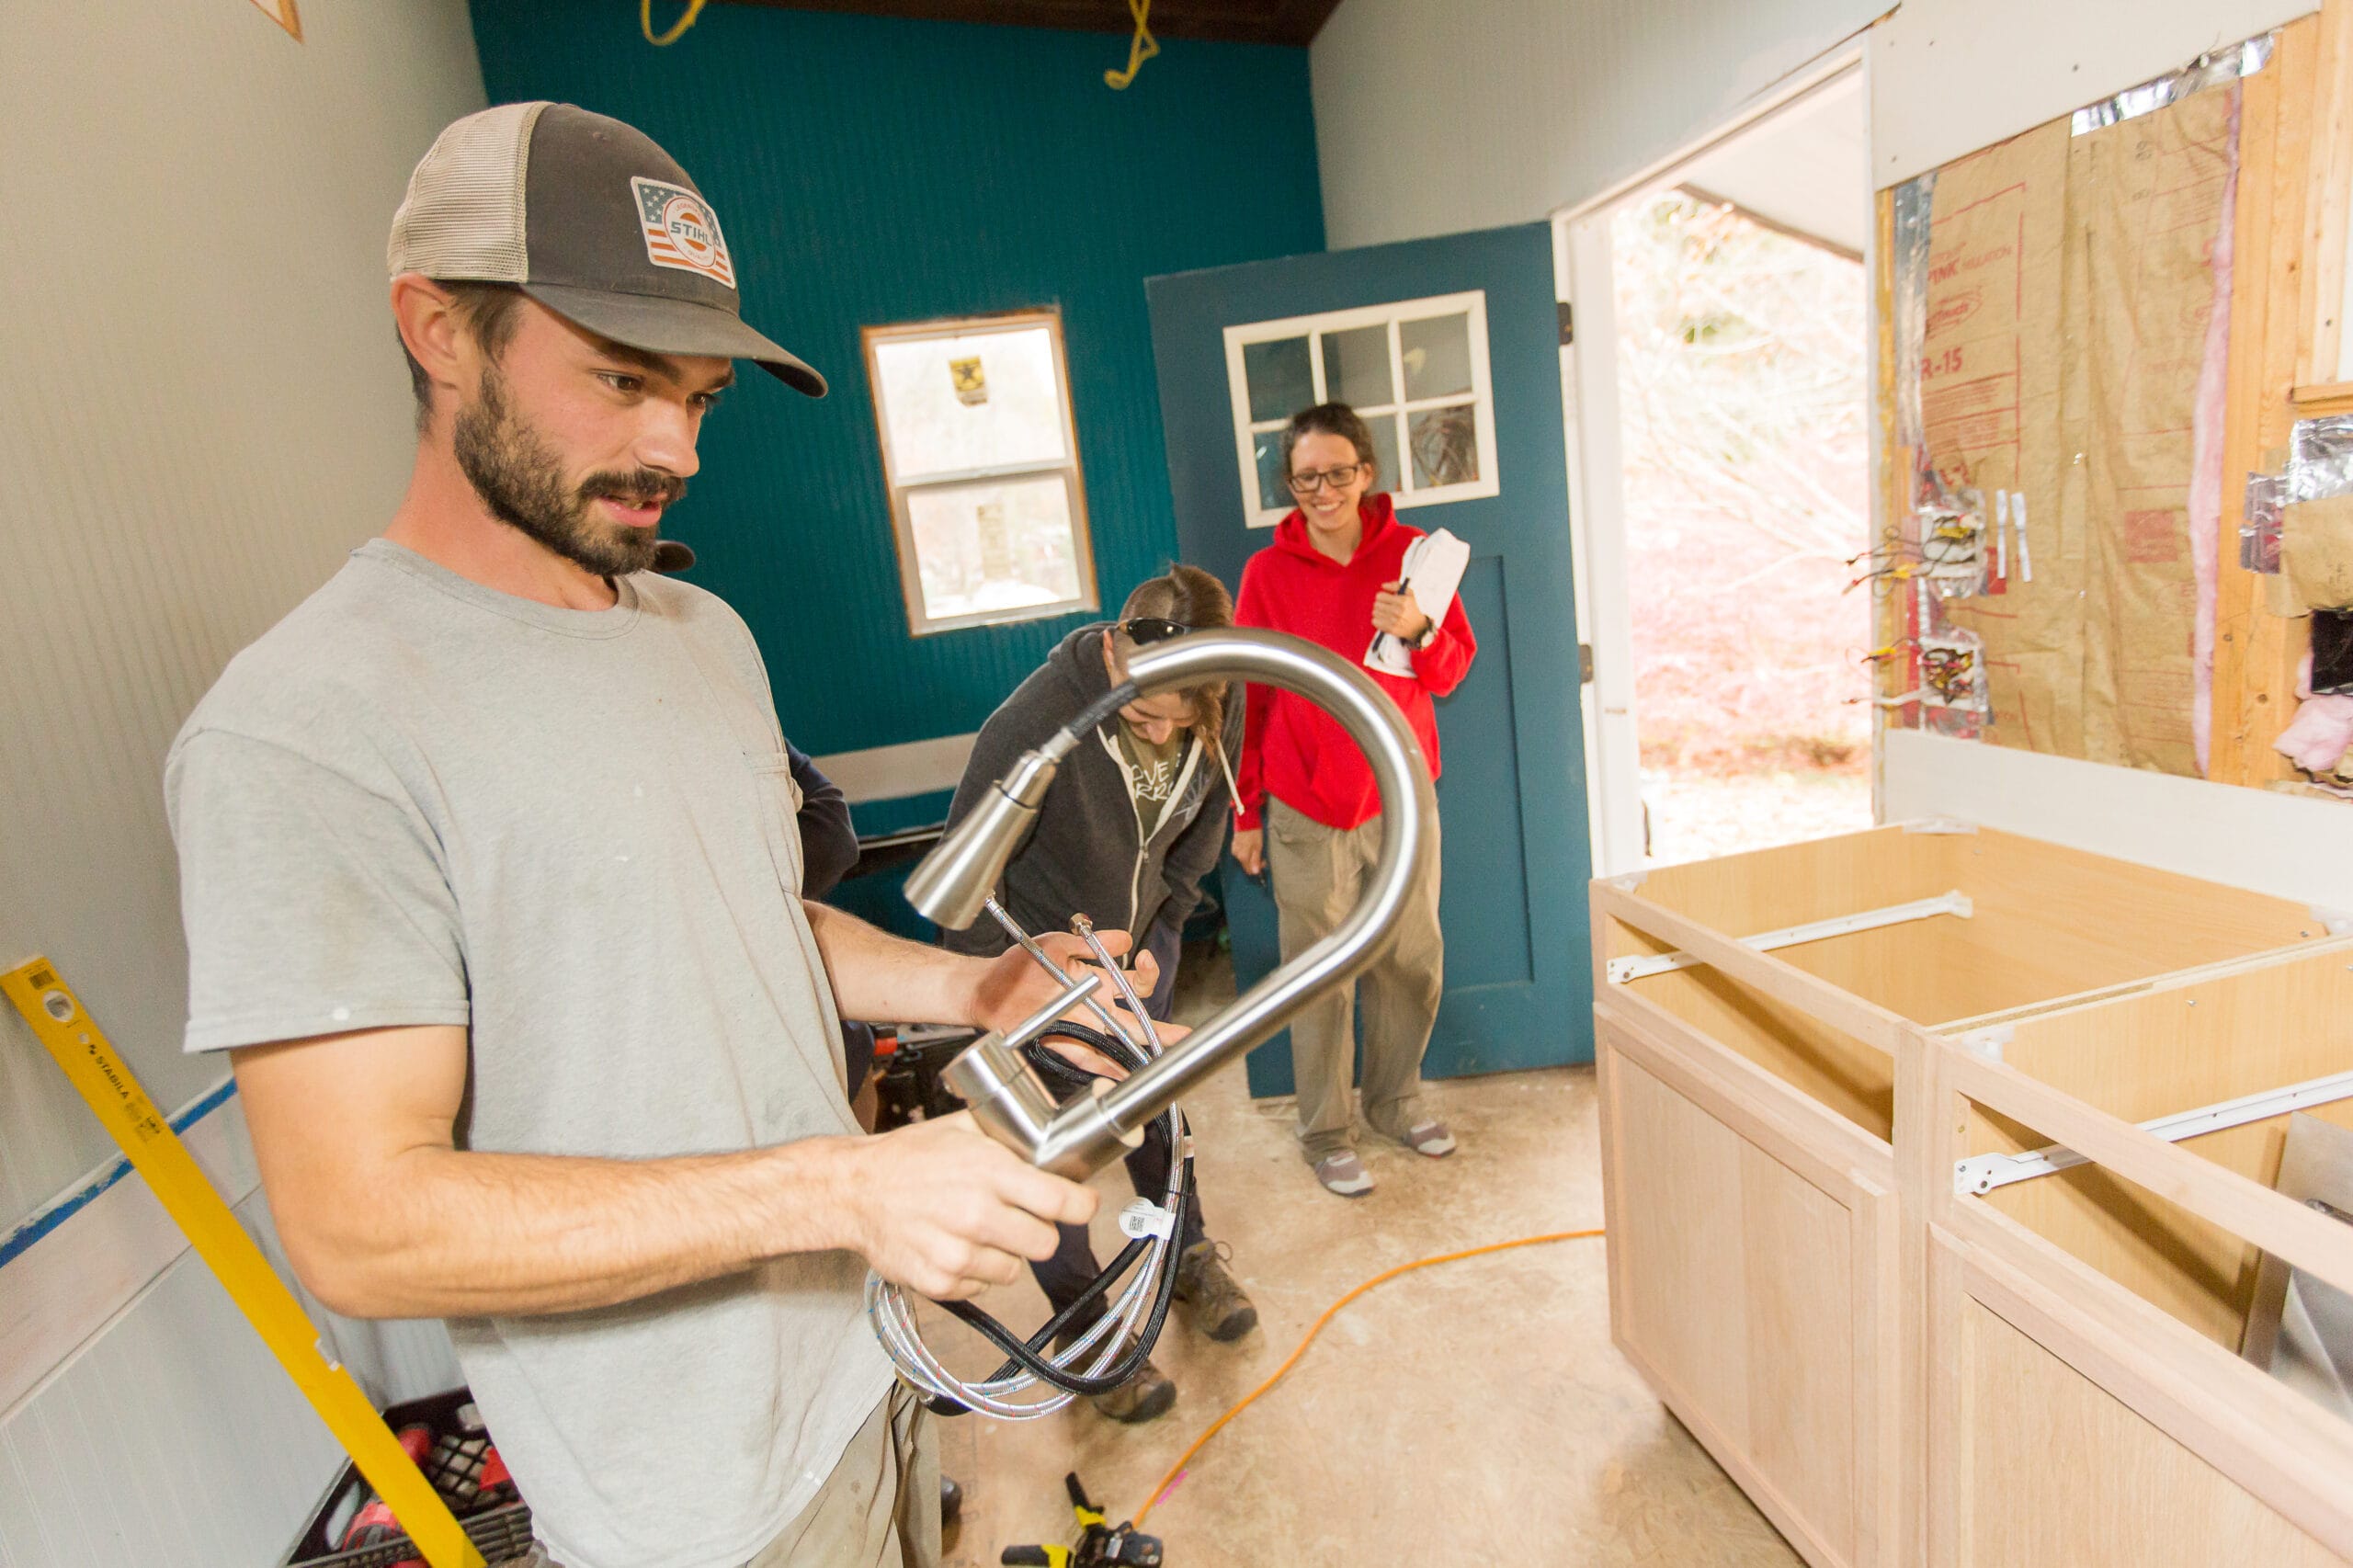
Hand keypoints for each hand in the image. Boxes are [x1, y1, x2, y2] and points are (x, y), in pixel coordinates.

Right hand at [838, 1111, 1096, 1299]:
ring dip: (1004, 1254)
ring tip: (976, 1232)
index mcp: (988, 1172)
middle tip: (1020, 1219)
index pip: (1060, 1201)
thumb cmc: (906, 1158)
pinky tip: (953, 1247)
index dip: (1081, 1206)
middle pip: (1045, 1243)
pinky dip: (974, 1273)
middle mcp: (976, 1214)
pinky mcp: (939, 1282)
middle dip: (1038, 1231)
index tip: (1083, 1206)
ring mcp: (956, 1253)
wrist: (853, 1191)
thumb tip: (1055, 1144)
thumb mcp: (962, 1130)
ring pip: (1015, 1270)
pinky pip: (982, 1288)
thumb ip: (1008, 1139)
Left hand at [967, 930, 1158, 1076]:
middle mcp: (1093, 1006)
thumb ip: (1092, 942)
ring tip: (1160, 1059)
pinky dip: (1106, 1068)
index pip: (1132, 982)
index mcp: (1095, 981)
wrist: (987, 986)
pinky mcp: (1062, 1042)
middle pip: (1134, 1019)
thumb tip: (1126, 938)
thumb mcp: (1058, 943)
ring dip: (1139, 1050)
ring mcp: (1079, 1026)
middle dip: (1160, 1028)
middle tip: (1184, 1036)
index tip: (1145, 959)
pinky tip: (1124, 1076)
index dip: (1145, 973)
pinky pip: (1088, 1057)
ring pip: (1117, 1041)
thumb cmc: (1021, 963)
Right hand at [1231, 827, 1264, 876]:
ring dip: (1251, 857)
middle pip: (1246, 865)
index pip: (1249, 870)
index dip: (1258, 868)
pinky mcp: (1234, 845)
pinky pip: (1241, 853)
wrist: (1245, 819)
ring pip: (1244, 859)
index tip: (1264, 861)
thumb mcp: (1258, 847)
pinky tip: (1251, 846)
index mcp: (1242, 857)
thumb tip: (1255, 872)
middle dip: (1255, 862)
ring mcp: (1234, 850)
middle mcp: (1236, 855)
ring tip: (1257, 849)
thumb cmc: (1253, 833)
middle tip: (1263, 855)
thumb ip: (1256, 860)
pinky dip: (1247, 852)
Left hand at [1372, 581, 1431, 642]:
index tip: (1385, 599)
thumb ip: (1396, 586)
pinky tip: (1384, 620)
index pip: (1380, 596)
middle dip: (1380, 604)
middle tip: (1386, 606)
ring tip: (1386, 613)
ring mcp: (1394, 621)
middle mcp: (1398, 611)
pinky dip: (1378, 620)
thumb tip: (1383, 585)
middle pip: (1376, 605)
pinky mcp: (1392, 630)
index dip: (1382, 596)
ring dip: (1379, 612)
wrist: (1421, 626)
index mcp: (1402, 601)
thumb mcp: (1410, 593)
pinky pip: (1375, 622)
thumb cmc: (1414, 607)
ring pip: (1375, 613)